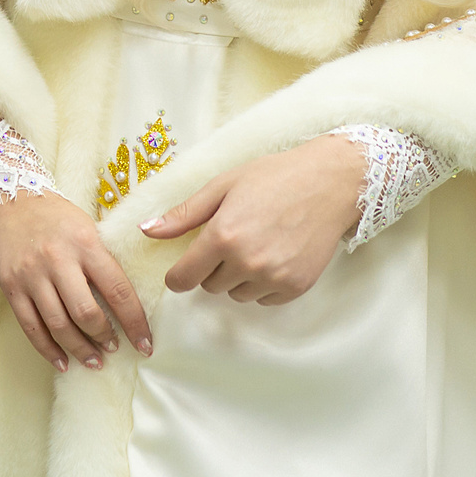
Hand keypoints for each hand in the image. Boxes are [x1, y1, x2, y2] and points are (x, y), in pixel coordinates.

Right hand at [0, 189, 155, 371]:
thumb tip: (127, 302)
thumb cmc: (57, 217)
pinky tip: (62, 361)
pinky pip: (31, 327)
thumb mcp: (89, 228)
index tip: (145, 344)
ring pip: (58, 325)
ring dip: (80, 349)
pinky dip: (48, 350)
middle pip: (86, 313)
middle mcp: (58, 261)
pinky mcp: (11, 287)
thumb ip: (104, 261)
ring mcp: (32, 275)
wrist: (11, 199)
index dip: (135, 322)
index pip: (117, 290)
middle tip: (115, 348)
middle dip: (104, 338)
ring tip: (94, 361)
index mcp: (85, 244)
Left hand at [140, 133, 366, 304]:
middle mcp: (247, 262)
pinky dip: (263, 284)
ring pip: (236, 294)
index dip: (178, 275)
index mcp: (223, 236)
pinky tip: (274, 254)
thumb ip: (184, 214)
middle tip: (231, 239)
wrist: (328, 183)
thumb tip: (146, 231)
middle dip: (212, 268)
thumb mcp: (223, 186)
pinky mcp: (295, 287)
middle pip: (209, 287)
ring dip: (237, 277)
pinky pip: (264, 299)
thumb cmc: (274, 177)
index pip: (184, 278)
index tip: (182, 268)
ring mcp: (273, 277)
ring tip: (255, 243)